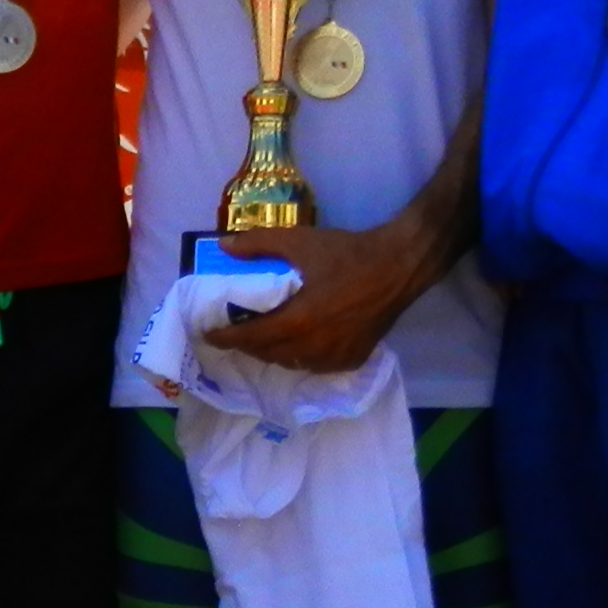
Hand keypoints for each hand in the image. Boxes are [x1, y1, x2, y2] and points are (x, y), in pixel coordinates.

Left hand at [195, 218, 435, 373]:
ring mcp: (335, 357)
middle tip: (236, 332)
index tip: (208, 335)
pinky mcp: (352, 360)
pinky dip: (300, 357)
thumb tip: (224, 246)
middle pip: (268, 354)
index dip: (226, 338)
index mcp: (299, 321)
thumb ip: (259, 243)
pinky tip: (297, 344)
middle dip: (248, 345)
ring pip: (291, 363)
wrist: (399, 266)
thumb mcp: (301, 241)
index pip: (250, 338)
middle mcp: (314, 347)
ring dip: (273, 352)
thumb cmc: (349, 253)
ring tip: (263, 337)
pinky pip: (316, 366)